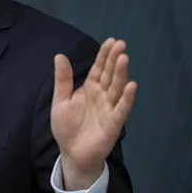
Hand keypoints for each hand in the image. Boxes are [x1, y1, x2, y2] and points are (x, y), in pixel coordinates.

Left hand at [51, 38, 136, 189]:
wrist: (71, 152)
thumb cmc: (67, 126)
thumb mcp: (60, 100)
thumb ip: (62, 79)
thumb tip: (59, 55)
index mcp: (90, 88)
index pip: (99, 68)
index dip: (105, 55)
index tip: (111, 40)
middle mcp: (102, 95)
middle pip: (110, 74)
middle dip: (114, 59)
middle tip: (121, 44)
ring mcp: (109, 108)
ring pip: (117, 88)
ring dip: (121, 74)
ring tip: (124, 58)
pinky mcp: (113, 124)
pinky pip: (121, 109)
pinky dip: (127, 98)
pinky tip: (132, 86)